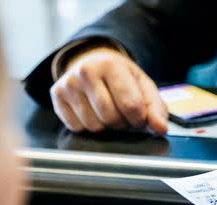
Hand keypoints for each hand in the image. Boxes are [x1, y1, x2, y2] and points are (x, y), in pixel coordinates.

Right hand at [50, 46, 167, 133]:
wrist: (94, 63)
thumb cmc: (123, 79)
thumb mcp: (144, 88)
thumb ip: (156, 109)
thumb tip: (161, 128)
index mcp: (110, 64)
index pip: (130, 106)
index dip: (139, 119)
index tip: (139, 116)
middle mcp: (85, 71)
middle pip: (111, 118)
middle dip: (122, 123)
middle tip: (123, 114)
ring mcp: (68, 83)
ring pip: (94, 126)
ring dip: (106, 127)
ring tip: (108, 112)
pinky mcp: (56, 96)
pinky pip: (77, 128)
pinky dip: (88, 127)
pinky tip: (92, 113)